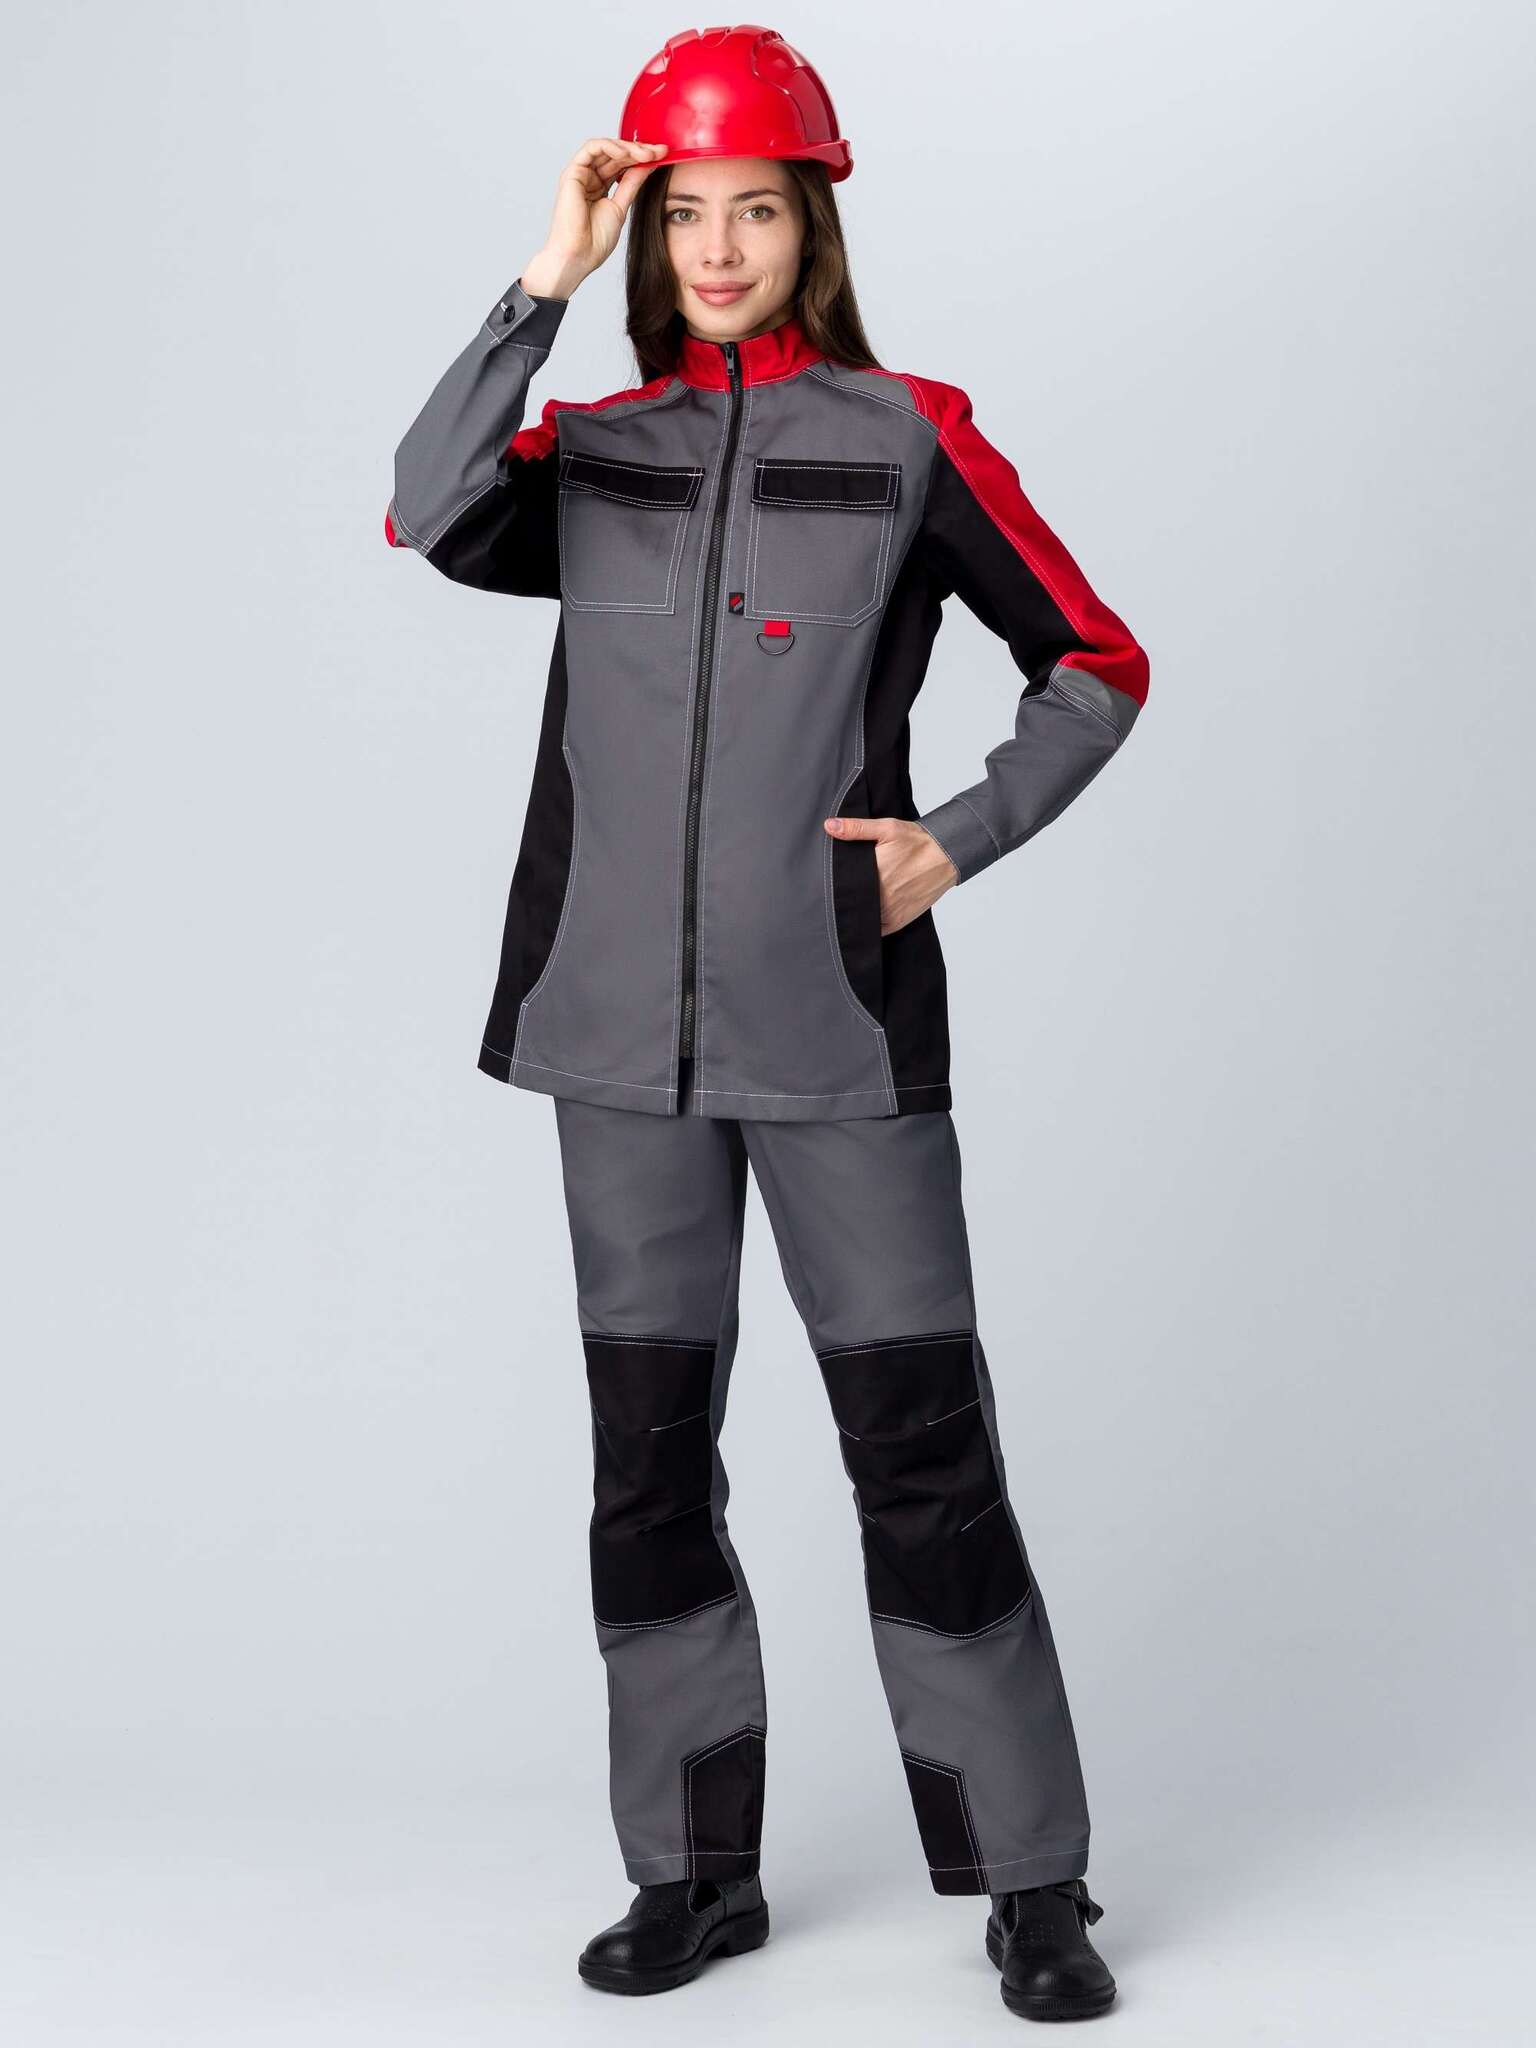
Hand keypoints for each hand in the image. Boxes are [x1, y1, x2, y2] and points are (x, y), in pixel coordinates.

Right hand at [520, 137, 667, 298]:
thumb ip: (632, 184)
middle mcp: (589, 178)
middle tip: (659, 151)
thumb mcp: (621, 207)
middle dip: (639, 150)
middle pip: (615, 155)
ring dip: (628, 148)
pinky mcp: (572, 172)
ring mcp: (580, 174)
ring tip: (647, 154)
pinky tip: (626, 154)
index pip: (622, 165)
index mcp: (599, 188)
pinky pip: (592, 148)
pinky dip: (610, 147)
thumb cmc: (594, 242)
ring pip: (605, 148)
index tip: (663, 156)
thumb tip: (648, 165)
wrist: (579, 256)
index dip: (642, 159)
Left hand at [822, 816, 958, 934]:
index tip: (827, 882)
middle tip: (836, 891)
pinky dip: (868, 925)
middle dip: (844, 898)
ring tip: (850, 902)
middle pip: (851, 904)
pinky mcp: (898, 922)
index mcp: (874, 875)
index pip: (842, 887)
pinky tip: (865, 914)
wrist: (947, 856)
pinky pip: (875, 931)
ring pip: (861, 919)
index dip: (832, 886)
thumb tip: (830, 826)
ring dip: (856, 912)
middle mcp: (881, 897)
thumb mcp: (887, 828)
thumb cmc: (918, 842)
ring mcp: (889, 913)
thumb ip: (856, 828)